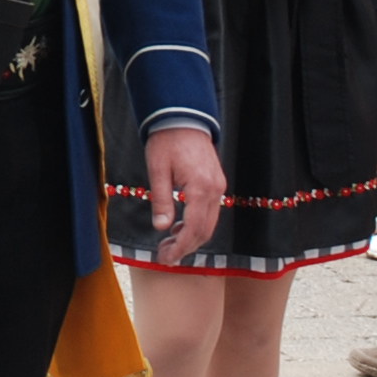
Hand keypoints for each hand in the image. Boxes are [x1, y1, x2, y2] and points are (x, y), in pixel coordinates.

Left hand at [145, 125, 228, 264]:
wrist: (182, 118)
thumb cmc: (166, 141)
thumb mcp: (157, 170)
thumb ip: (162, 200)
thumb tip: (162, 228)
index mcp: (200, 187)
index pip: (194, 228)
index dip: (181, 247)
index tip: (166, 258)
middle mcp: (215, 190)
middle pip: (205, 230)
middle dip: (185, 247)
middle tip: (165, 257)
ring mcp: (218, 187)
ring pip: (209, 223)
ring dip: (191, 238)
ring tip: (168, 245)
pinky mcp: (216, 184)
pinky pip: (210, 212)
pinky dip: (196, 225)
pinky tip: (178, 228)